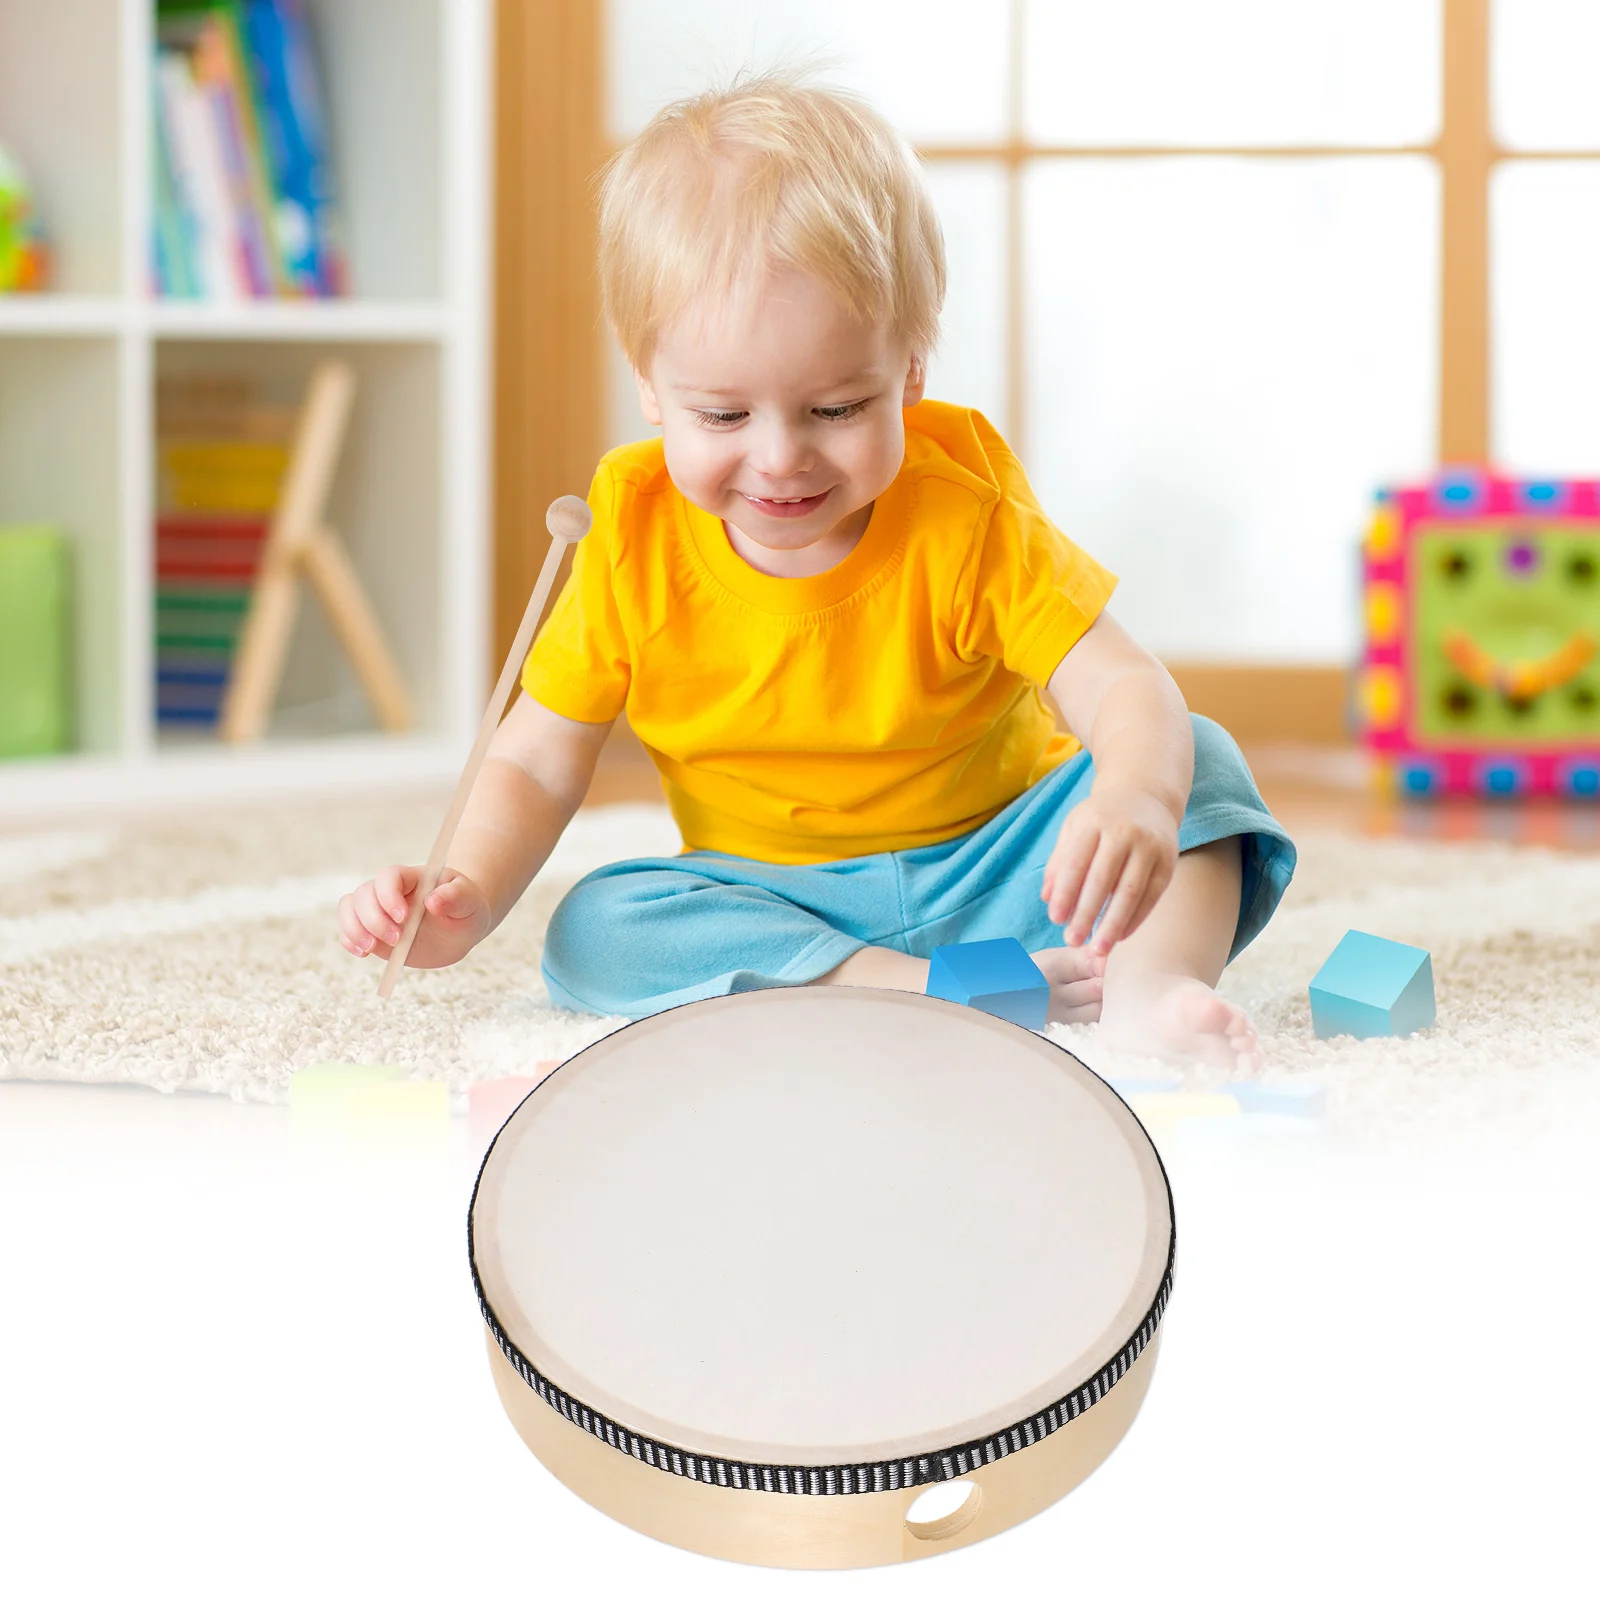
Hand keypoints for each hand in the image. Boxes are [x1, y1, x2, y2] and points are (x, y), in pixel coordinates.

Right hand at [336, 865, 491, 969]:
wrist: (460, 929)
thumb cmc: (466, 909)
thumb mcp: (470, 901)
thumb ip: (456, 897)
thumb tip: (433, 901)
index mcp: (413, 878)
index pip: (388, 877)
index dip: (389, 895)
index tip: (404, 918)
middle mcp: (390, 892)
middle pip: (364, 894)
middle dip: (374, 919)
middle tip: (397, 940)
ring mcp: (378, 910)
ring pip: (349, 908)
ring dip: (354, 929)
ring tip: (370, 949)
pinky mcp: (373, 930)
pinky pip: (348, 930)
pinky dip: (349, 940)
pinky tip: (362, 952)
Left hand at [1040, 784, 1178, 953]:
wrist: (1145, 796)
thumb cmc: (1100, 818)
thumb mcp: (1074, 829)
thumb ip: (1059, 862)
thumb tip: (1047, 899)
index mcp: (1093, 821)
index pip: (1076, 863)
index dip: (1065, 894)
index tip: (1055, 920)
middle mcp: (1124, 831)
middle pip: (1103, 880)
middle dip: (1086, 914)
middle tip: (1073, 941)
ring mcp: (1150, 845)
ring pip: (1131, 891)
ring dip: (1113, 924)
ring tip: (1098, 948)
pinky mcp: (1168, 860)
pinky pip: (1152, 895)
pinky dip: (1136, 918)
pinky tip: (1120, 936)